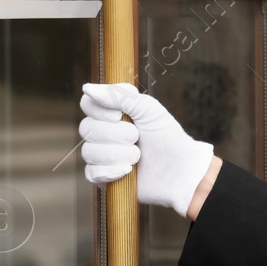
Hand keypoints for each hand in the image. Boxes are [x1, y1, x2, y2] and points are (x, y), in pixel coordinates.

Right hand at [79, 83, 214, 217]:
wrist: (180, 169)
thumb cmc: (166, 135)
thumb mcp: (147, 108)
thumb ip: (118, 95)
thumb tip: (87, 88)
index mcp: (111, 112)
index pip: (87, 104)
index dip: (100, 111)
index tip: (119, 116)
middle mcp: (102, 132)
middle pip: (86, 129)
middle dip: (116, 134)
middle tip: (137, 137)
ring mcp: (101, 155)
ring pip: (88, 152)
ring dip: (117, 154)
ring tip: (137, 156)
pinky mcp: (104, 177)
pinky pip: (92, 174)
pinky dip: (111, 172)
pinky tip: (128, 171)